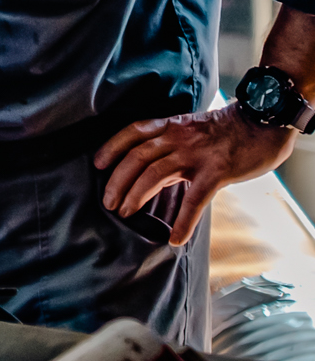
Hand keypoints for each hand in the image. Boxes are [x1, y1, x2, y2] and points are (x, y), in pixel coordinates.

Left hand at [94, 106, 294, 244]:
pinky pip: (194, 199)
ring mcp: (195, 155)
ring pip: (154, 174)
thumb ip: (171, 146)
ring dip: (135, 196)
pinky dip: (183, 221)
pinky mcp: (216, 172)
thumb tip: (152, 169)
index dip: (111, 147)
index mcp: (170, 126)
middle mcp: (177, 138)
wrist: (263, 122)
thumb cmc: (228, 130)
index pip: (132, 133)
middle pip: (136, 158)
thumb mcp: (192, 129)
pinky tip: (175, 238)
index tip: (97, 164)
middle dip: (117, 181)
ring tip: (125, 214)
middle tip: (108, 203)